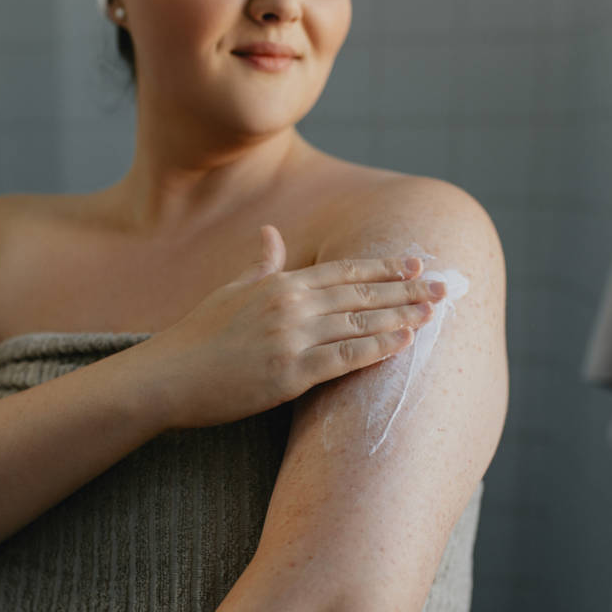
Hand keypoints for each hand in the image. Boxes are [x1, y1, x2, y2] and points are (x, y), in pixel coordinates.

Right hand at [139, 224, 446, 429]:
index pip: (344, 270)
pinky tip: (404, 342)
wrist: (166, 377)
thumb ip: (260, 265)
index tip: (416, 263)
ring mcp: (291, 340)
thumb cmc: (196, 337)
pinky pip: (344, 358)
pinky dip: (378, 348)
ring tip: (435, 313)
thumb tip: (272, 233)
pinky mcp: (289, 375)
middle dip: (408, 289)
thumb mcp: (229, 291)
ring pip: (360, 323)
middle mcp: (290, 305)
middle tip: (445, 286)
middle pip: (362, 293)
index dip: (384, 267)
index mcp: (278, 283)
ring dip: (403, 316)